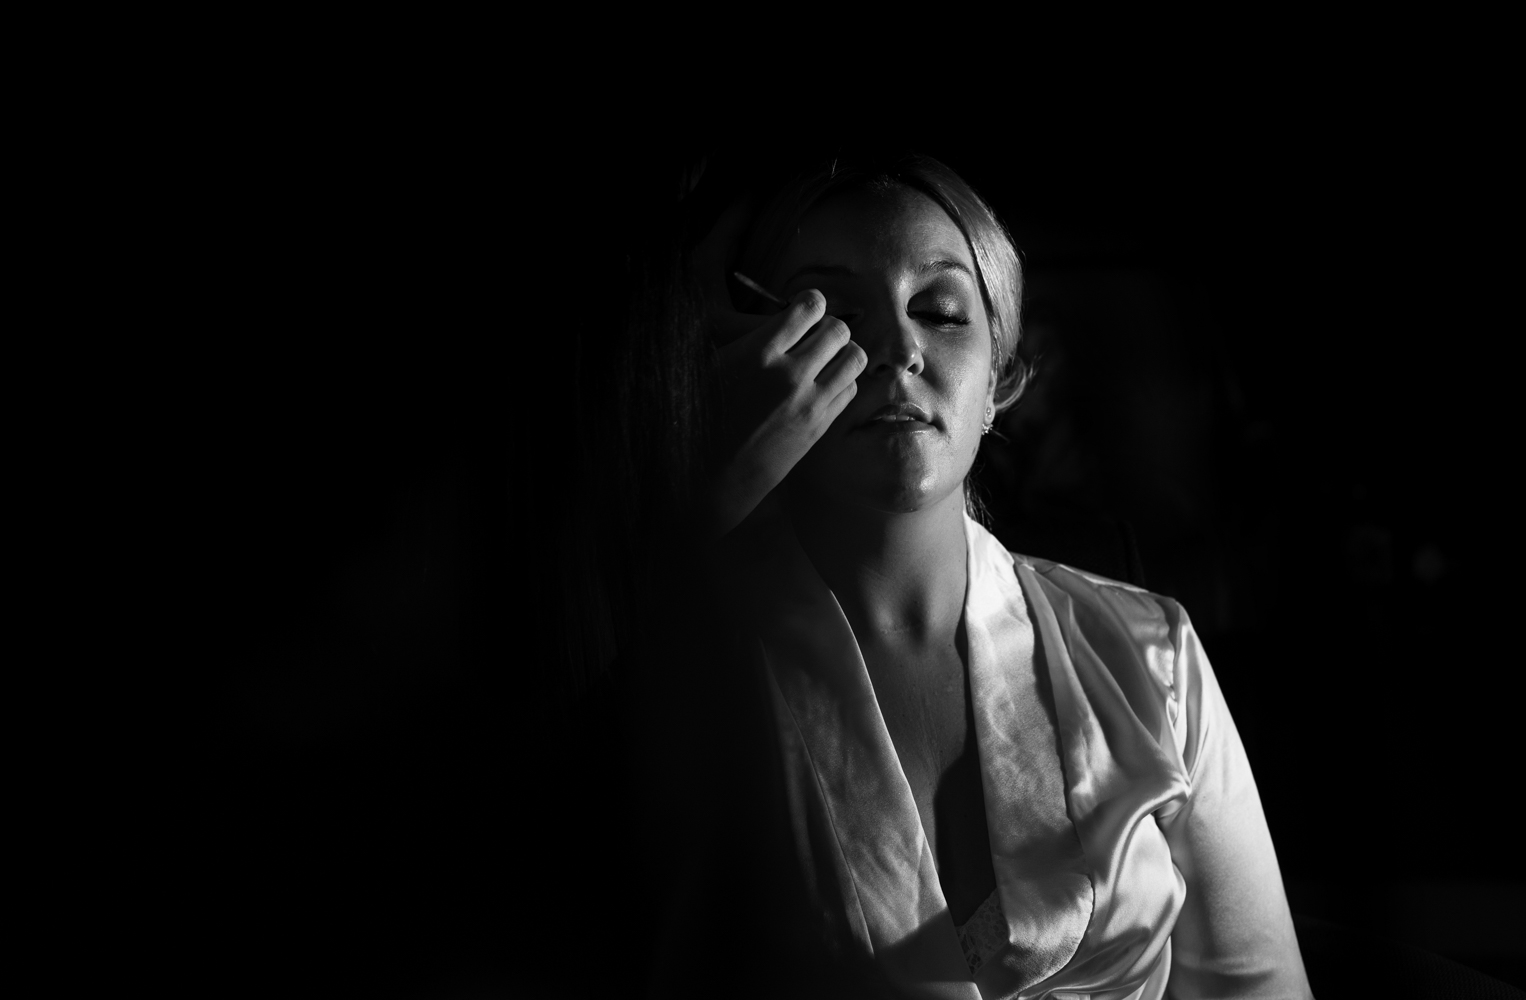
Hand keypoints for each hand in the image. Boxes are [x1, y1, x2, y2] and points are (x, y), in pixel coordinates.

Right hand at [705, 289, 866, 537]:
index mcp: (758, 352)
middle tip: (813, 334)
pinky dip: (842, 380)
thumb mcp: (712, 364)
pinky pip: (850, 389)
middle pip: (838, 330)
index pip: (809, 306)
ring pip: (855, 358)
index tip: (803, 307)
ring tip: (824, 358)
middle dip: (828, 326)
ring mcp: (810, 403)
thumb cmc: (701, 416)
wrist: (711, 476)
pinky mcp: (820, 427)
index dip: (809, 302)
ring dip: (842, 351)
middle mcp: (790, 375)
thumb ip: (745, 334)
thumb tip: (780, 312)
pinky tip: (822, 384)